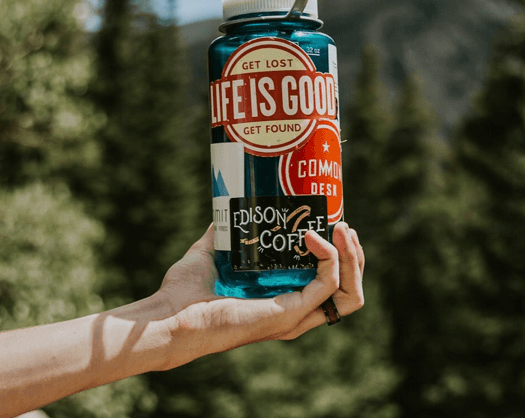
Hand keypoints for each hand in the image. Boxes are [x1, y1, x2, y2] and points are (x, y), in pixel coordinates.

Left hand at [156, 222, 364, 368]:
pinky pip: (328, 285)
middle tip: (343, 226)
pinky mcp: (289, 313)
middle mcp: (294, 313)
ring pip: (349, 293)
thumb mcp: (210, 253)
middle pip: (349, 291)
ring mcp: (294, 316)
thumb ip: (224, 233)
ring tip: (342, 229)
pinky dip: (329, 257)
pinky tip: (312, 236)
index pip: (330, 285)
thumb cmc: (183, 293)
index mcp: (282, 302)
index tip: (332, 223)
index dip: (339, 256)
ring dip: (353, 258)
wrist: (170, 315)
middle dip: (355, 257)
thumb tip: (230, 207)